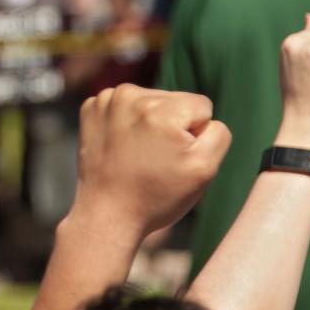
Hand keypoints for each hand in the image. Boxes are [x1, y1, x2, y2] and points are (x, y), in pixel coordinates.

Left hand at [73, 84, 230, 236]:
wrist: (107, 214)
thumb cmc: (158, 195)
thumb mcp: (204, 169)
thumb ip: (218, 133)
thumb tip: (205, 118)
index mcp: (161, 108)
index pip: (201, 106)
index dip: (196, 135)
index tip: (175, 158)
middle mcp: (129, 94)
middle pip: (174, 100)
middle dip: (172, 126)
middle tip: (156, 159)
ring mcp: (105, 99)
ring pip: (150, 102)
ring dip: (150, 123)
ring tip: (138, 155)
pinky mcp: (91, 108)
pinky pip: (125, 107)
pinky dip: (125, 123)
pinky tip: (121, 147)